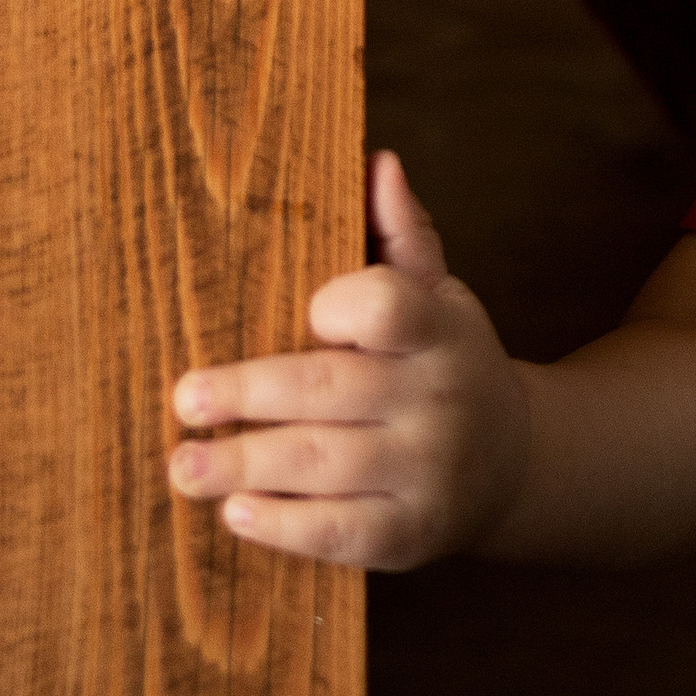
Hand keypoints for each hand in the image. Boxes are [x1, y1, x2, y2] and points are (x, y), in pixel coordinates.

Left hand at [167, 150, 530, 568]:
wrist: (512, 464)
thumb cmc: (446, 361)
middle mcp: (436, 399)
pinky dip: (282, 526)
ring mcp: (425, 471)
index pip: (390, 308)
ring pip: (324, 467)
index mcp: (439, 330)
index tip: (303, 309)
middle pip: (333, 391)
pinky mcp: (408, 534)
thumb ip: (401, 234)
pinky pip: (338, 534)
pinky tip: (236, 512)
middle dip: (251, 395)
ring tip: (183, 466)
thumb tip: (376, 161)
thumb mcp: (439, 294)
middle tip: (185, 398)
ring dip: (245, 466)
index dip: (344, 306)